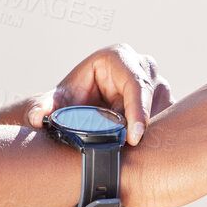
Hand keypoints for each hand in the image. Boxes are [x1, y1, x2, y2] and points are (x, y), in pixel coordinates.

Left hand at [22, 43, 172, 145]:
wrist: (74, 110)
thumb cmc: (65, 102)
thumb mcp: (52, 104)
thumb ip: (41, 108)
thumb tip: (37, 117)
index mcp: (116, 57)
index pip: (136, 83)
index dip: (138, 111)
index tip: (134, 139)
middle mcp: (139, 64)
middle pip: (155, 94)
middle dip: (146, 123)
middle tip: (133, 149)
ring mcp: (153, 81)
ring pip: (165, 106)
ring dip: (153, 128)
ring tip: (132, 147)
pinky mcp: (160, 99)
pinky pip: (169, 116)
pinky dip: (158, 133)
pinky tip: (142, 147)